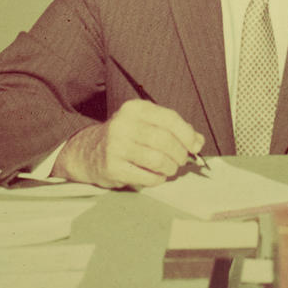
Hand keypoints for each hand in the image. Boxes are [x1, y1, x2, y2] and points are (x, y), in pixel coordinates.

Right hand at [52, 99, 204, 187]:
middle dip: (180, 153)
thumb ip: (174, 130)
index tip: (195, 145)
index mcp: (135, 108)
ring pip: (157, 159)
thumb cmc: (125, 137)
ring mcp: (116, 146)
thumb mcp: (146, 124)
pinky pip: (146, 176)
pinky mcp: (112, 167)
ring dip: (170, 168)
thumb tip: (198, 141)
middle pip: (165, 140)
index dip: (187, 134)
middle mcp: (124, 124)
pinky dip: (158, 179)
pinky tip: (156, 175)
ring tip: (170, 168)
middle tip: (182, 160)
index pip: (169, 118)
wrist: (89, 152)